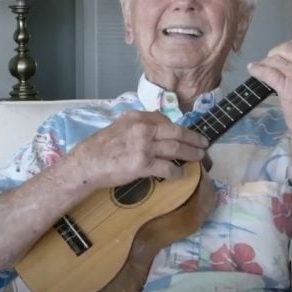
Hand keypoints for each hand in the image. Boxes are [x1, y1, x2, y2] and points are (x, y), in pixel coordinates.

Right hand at [63, 111, 208, 188]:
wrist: (87, 163)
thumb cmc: (100, 146)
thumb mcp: (119, 126)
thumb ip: (138, 126)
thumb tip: (155, 131)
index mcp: (137, 117)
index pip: (165, 120)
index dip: (179, 128)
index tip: (186, 133)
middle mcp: (143, 129)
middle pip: (176, 132)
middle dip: (193, 138)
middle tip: (204, 143)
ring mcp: (144, 146)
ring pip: (176, 149)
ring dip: (191, 153)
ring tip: (199, 156)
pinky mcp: (143, 164)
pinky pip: (167, 168)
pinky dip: (177, 172)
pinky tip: (181, 174)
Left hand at [247, 35, 291, 133]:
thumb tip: (291, 58)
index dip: (290, 45)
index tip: (283, 53)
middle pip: (287, 47)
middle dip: (275, 53)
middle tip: (270, 61)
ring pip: (276, 59)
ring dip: (265, 63)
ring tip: (259, 67)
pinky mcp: (287, 85)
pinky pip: (268, 72)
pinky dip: (257, 70)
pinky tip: (252, 70)